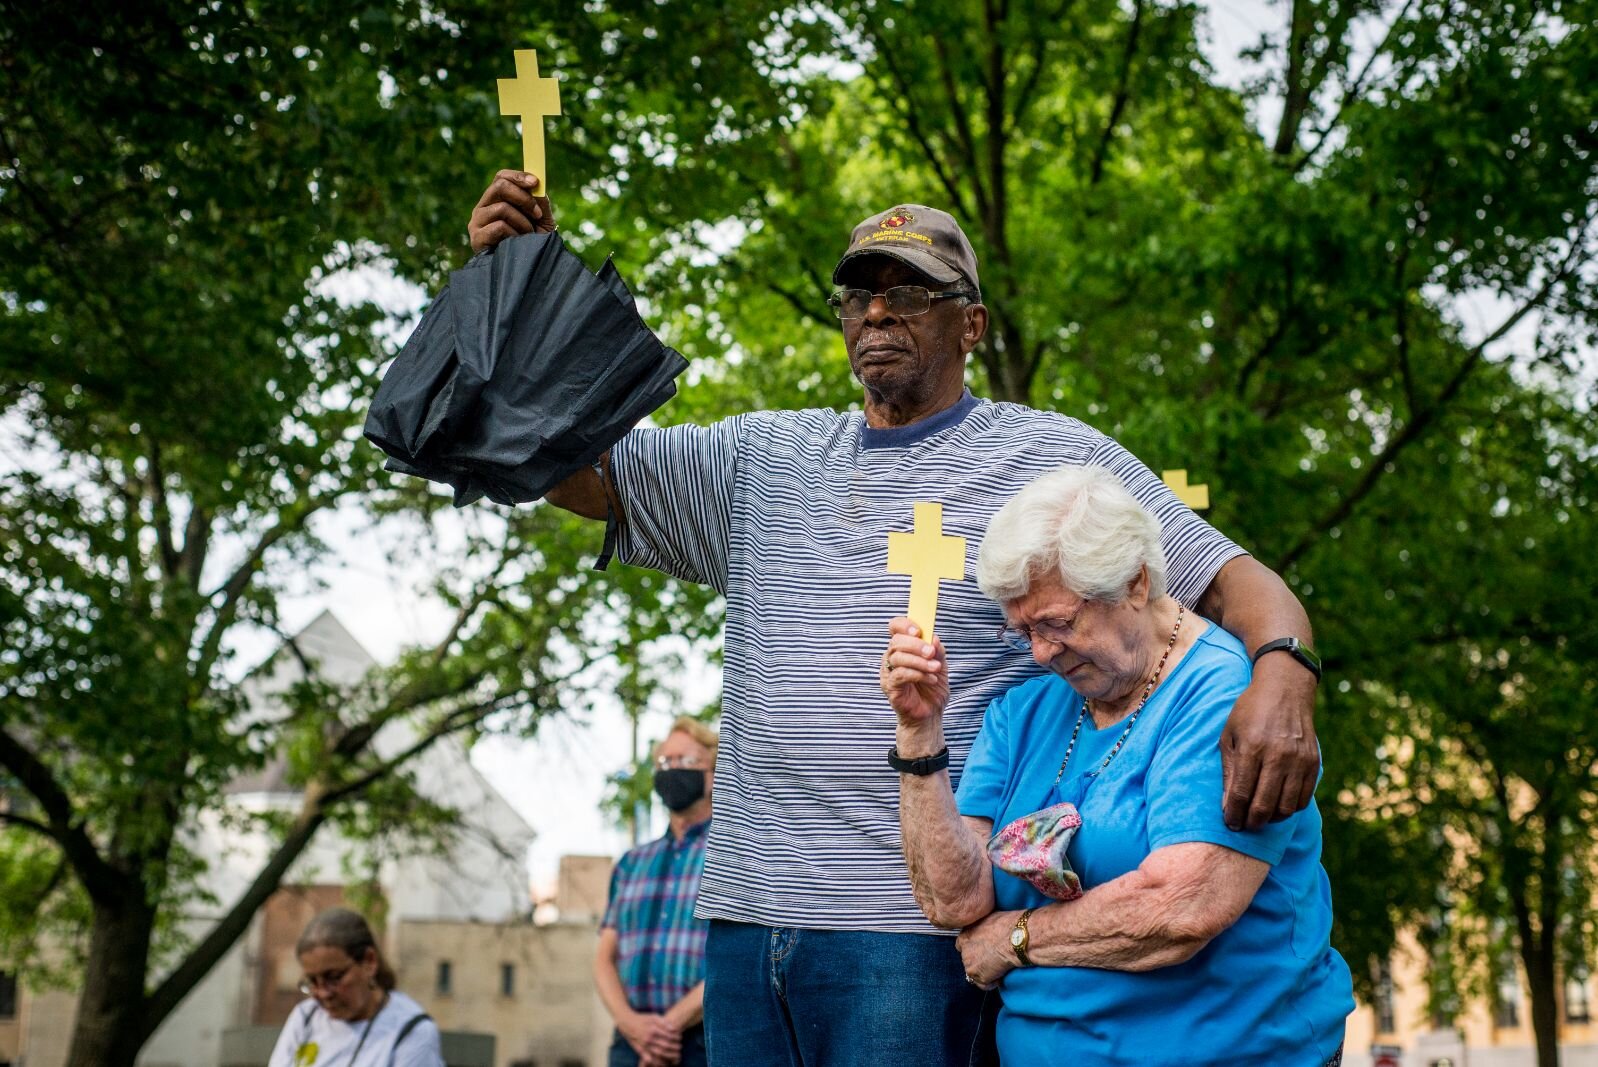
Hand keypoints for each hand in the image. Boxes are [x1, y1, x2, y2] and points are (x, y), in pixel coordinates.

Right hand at [468, 169, 555, 251]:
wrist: (525, 271)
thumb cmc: (532, 243)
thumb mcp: (541, 220)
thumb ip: (539, 201)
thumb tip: (537, 185)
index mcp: (495, 200)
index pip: (501, 177)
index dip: (518, 176)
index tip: (535, 183)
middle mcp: (482, 208)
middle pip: (499, 186)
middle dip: (524, 198)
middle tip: (538, 214)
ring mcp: (477, 222)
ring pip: (502, 208)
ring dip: (523, 222)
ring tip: (528, 235)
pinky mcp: (476, 238)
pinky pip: (499, 227)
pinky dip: (515, 234)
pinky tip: (517, 244)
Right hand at [618, 1011, 680, 1064]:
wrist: (626, 1022)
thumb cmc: (642, 1018)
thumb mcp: (653, 1016)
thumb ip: (663, 1022)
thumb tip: (673, 1028)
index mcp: (653, 1029)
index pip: (668, 1035)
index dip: (676, 1037)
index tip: (680, 1038)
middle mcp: (648, 1038)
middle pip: (665, 1045)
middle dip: (674, 1047)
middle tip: (680, 1047)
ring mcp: (644, 1045)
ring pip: (659, 1053)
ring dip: (669, 1055)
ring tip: (676, 1055)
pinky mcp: (639, 1049)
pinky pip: (649, 1057)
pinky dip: (657, 1061)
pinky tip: (663, 1061)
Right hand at [881, 617, 948, 728]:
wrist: (931, 715)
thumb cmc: (932, 689)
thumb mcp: (939, 665)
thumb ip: (937, 650)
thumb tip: (933, 637)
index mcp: (902, 648)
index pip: (895, 627)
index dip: (904, 625)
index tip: (919, 630)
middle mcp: (891, 658)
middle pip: (896, 642)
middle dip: (916, 645)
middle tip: (931, 652)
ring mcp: (888, 673)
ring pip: (898, 657)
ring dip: (920, 662)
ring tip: (935, 669)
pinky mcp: (890, 687)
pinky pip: (900, 674)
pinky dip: (917, 674)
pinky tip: (930, 679)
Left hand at [956, 909, 1019, 989]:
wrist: (1016, 939)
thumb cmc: (1009, 926)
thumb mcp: (989, 920)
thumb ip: (982, 929)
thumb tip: (988, 931)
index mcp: (965, 935)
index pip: (962, 946)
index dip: (974, 949)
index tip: (983, 951)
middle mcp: (964, 950)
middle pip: (969, 960)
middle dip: (980, 961)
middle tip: (994, 959)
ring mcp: (969, 965)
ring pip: (975, 973)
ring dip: (986, 972)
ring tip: (1000, 966)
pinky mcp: (978, 977)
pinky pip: (984, 985)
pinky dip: (993, 982)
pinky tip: (1002, 974)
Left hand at [1220, 654, 1319, 830]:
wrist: (1285, 689)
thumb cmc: (1250, 711)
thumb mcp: (1230, 735)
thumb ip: (1229, 770)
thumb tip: (1228, 805)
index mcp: (1252, 748)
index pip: (1242, 794)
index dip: (1234, 814)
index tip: (1230, 823)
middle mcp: (1278, 756)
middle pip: (1265, 806)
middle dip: (1252, 822)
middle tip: (1245, 825)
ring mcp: (1299, 760)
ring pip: (1287, 807)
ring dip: (1272, 818)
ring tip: (1260, 816)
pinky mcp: (1313, 763)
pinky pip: (1303, 798)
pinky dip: (1290, 807)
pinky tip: (1278, 804)